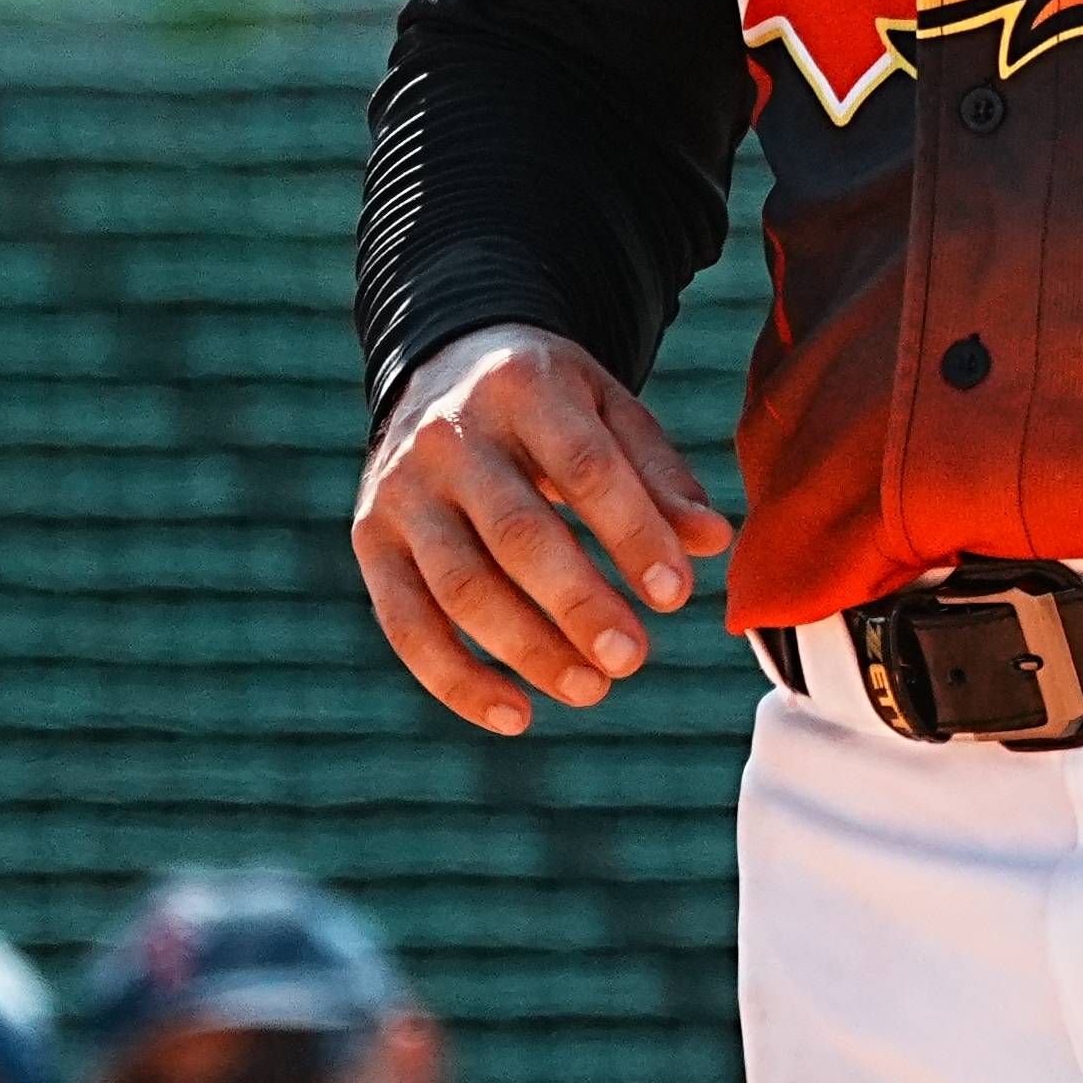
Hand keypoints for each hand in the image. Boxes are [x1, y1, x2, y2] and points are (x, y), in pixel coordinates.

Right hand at [348, 324, 727, 734]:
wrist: (440, 367)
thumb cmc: (550, 404)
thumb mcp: (610, 410)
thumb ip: (661, 477)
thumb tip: (712, 543)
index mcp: (524, 387)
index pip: (585, 467)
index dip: (632, 534)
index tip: (675, 595)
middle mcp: (451, 437)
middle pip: (517, 534)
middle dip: (579, 603)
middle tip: (633, 659)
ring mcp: (402, 490)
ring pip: (460, 586)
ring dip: (527, 650)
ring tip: (591, 689)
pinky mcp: (370, 538)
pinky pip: (406, 622)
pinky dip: (456, 680)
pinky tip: (516, 714)